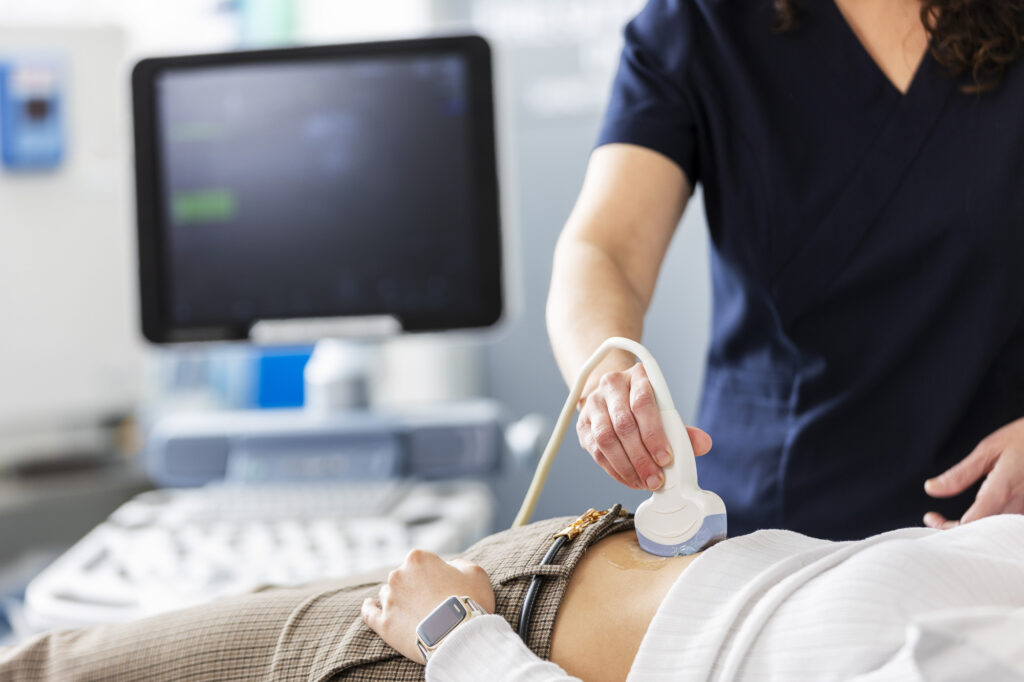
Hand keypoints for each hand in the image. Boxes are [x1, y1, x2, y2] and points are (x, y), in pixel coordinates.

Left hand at [361, 549, 494, 663]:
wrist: (458, 636)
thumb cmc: (469, 601)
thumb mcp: (475, 572)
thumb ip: (459, 564)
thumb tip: (450, 567)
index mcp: (418, 558)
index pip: (422, 561)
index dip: (434, 574)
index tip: (444, 586)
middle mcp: (398, 574)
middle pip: (404, 577)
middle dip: (415, 587)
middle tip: (433, 603)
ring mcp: (389, 599)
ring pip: (388, 594)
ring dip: (399, 599)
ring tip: (415, 613)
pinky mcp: (383, 623)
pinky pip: (369, 613)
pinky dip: (369, 608)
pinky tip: (369, 605)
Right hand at [577, 362, 712, 490]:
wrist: (612, 395)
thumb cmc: (642, 405)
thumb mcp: (663, 409)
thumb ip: (681, 429)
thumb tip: (703, 444)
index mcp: (636, 376)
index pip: (643, 403)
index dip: (655, 434)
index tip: (667, 458)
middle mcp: (611, 386)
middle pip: (623, 424)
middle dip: (641, 457)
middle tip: (655, 479)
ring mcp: (593, 405)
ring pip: (605, 439)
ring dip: (626, 466)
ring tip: (643, 482)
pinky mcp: (582, 425)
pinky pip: (596, 451)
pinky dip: (614, 470)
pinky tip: (630, 479)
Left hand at [924, 416, 1023, 528]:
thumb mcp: (988, 450)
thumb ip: (960, 474)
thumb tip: (931, 489)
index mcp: (1003, 490)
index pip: (971, 523)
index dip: (946, 527)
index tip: (931, 517)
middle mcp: (1019, 505)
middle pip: (984, 533)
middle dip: (957, 531)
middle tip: (938, 520)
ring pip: (998, 532)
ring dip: (975, 529)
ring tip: (952, 520)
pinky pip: (1012, 525)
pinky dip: (992, 525)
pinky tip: (980, 517)